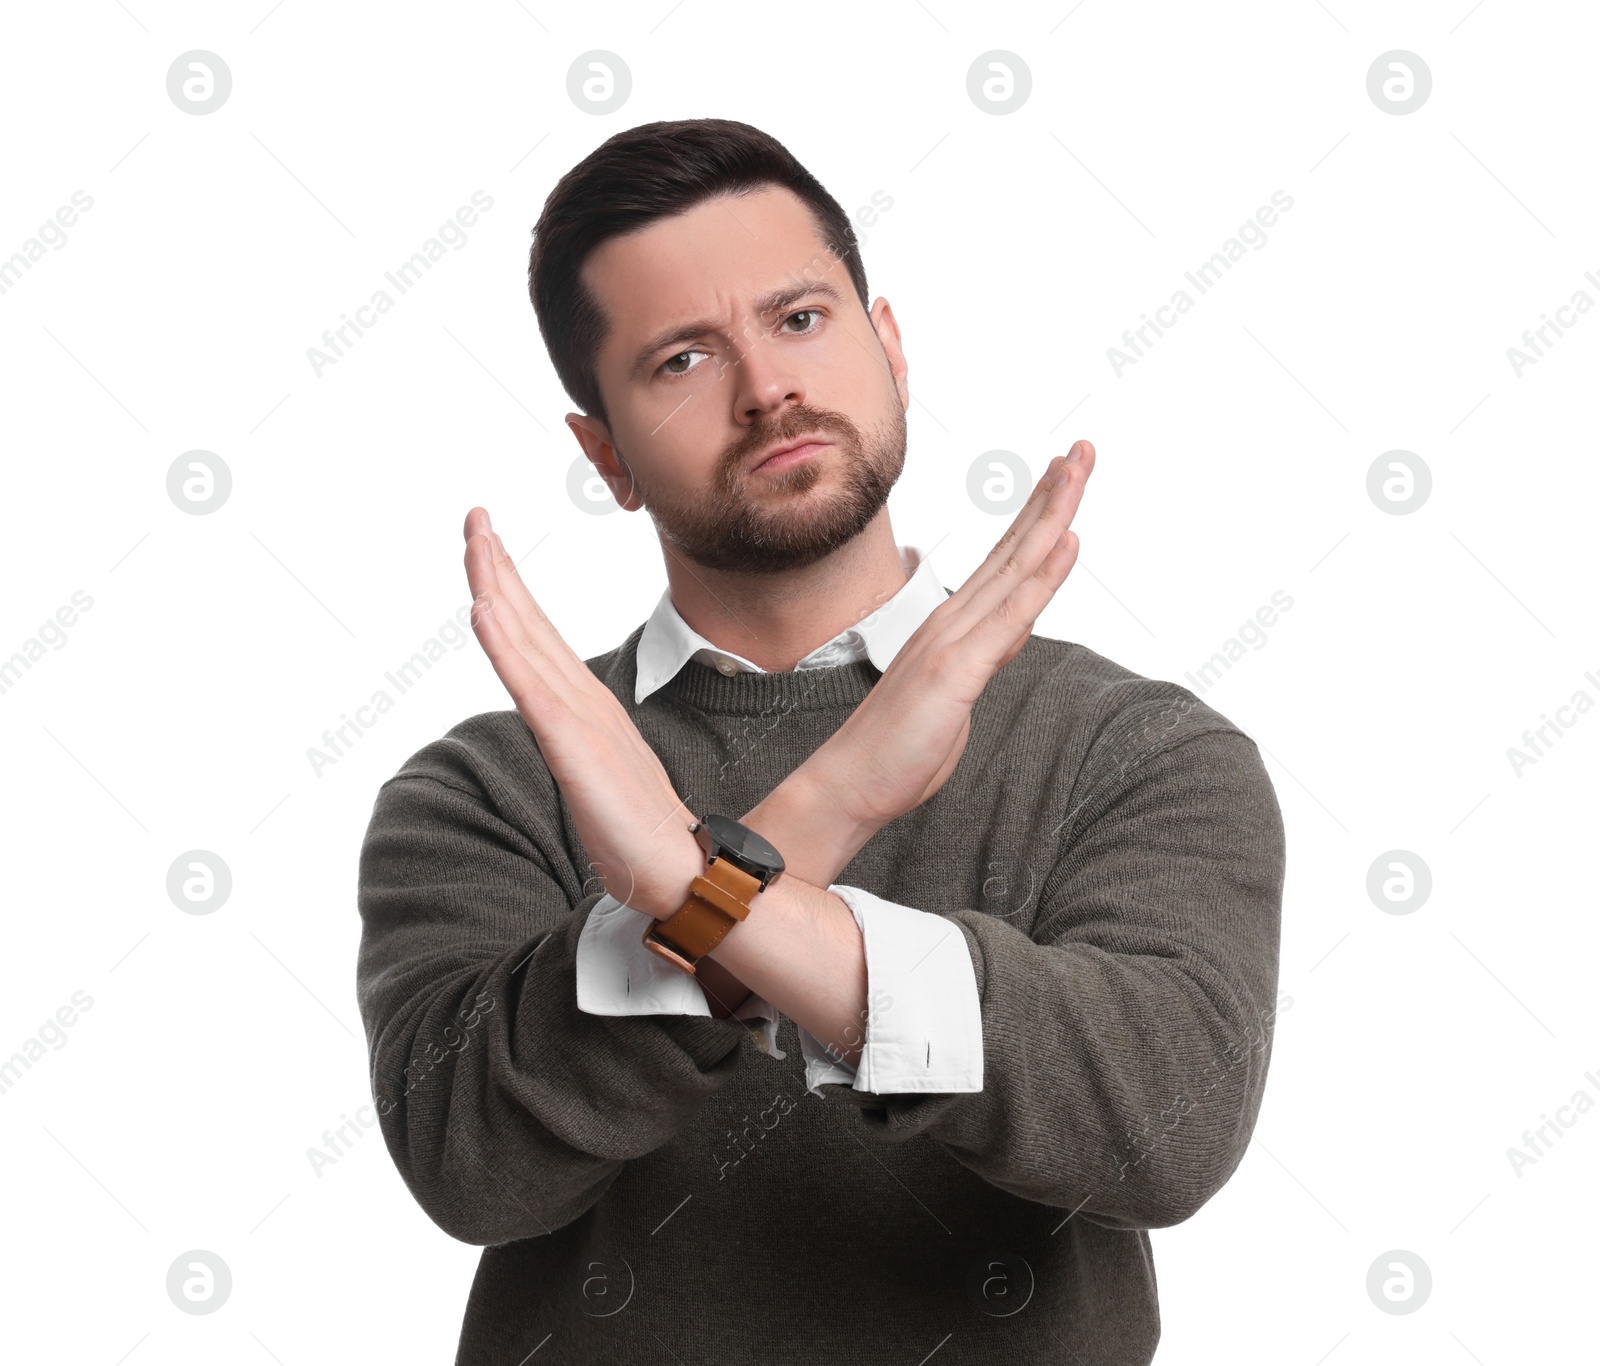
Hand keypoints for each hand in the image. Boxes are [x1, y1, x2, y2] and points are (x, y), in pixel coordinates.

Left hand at [463, 508, 702, 921]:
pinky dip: (505, 645)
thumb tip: (558, 723)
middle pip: (527, 620)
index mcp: (583, 701)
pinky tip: (484, 610)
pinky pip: (531, 688)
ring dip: (496, 586)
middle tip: (474, 514)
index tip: (488, 540)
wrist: (676, 868)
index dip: (509, 583)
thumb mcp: (595, 769)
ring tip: (476, 541)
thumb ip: (577, 737)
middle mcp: (580, 697)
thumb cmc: (636, 826)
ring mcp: (577, 718)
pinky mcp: (573, 746)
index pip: (536, 632)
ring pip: (525, 640)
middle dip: (497, 565)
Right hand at [788, 440, 1094, 842]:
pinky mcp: (958, 669)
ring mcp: (954, 639)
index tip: (1061, 478)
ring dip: (1053, 513)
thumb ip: (978, 664)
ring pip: (1016, 565)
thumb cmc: (894, 749)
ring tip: (1079, 467)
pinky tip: (1069, 541)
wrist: (848, 781)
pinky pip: (1012, 615)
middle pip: (1014, 546)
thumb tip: (1000, 645)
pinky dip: (1043, 576)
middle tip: (1082, 448)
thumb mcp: (951, 698)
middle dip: (1052, 494)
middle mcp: (953, 620)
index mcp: (952, 626)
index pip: (1005, 560)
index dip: (1036, 516)